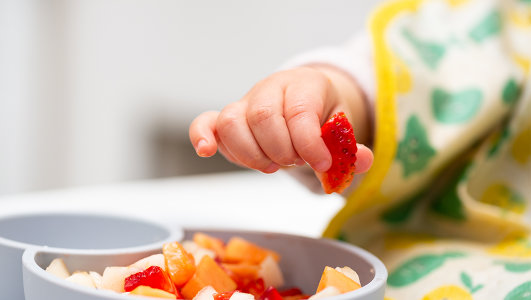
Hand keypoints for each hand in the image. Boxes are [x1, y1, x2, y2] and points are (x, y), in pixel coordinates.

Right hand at [189, 66, 373, 173]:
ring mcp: (245, 103)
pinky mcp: (226, 119)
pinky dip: (202, 137)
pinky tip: (207, 152)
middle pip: (264, 116)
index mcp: (304, 84)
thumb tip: (362, 160)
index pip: (299, 111)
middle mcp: (270, 88)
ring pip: (233, 122)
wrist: (303, 101)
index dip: (309, 143)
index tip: (321, 164)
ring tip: (272, 165)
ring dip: (252, 154)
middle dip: (282, 150)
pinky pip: (205, 122)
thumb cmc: (321, 116)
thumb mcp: (342, 129)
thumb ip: (350, 146)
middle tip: (295, 162)